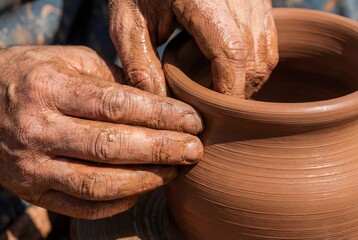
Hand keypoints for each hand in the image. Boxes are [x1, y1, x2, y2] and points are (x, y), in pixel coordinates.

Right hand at [0, 46, 202, 218]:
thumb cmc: (36, 76)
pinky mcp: (33, 193)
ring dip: (146, 180)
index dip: (160, 114)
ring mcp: (32, 168)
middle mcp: (37, 130)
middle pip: (111, 147)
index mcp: (48, 89)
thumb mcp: (72, 63)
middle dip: (162, 150)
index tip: (192, 120)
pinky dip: (120, 202)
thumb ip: (114, 82)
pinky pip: (83, 208)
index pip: (115, 105)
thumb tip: (161, 105)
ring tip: (176, 171)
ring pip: (99, 184)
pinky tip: (145, 188)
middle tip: (194, 150)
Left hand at [109, 0, 277, 97]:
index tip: (212, 113)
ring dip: (248, 80)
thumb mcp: (128, 24)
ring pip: (266, 52)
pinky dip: (253, 63)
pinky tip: (228, 70)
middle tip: (212, 107)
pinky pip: (268, 39)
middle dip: (238, 91)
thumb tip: (165, 108)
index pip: (231, 54)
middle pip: (256, 59)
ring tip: (219, 90)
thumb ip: (141, 67)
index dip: (227, 92)